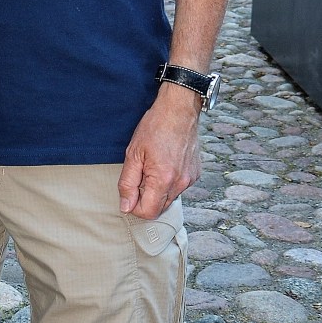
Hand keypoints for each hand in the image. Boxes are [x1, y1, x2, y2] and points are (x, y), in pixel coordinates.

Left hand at [118, 84, 201, 218]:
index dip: (134, 207)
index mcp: (163, 180)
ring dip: (158, 190)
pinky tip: (165, 163)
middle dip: (146, 199)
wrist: (179, 110)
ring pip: (169, 198)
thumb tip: (126, 207)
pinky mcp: (195, 174)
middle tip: (140, 176)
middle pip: (159, 208)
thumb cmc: (155, 127)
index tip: (129, 193)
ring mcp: (190, 179)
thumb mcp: (133, 154)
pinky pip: (178, 187)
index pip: (148, 212)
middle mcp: (180, 183)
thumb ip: (128, 183)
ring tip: (153, 166)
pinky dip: (169, 182)